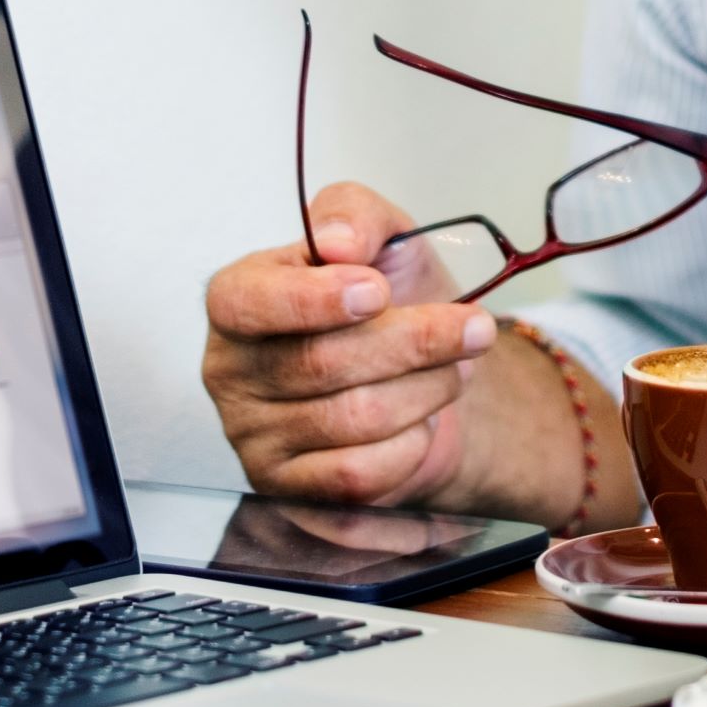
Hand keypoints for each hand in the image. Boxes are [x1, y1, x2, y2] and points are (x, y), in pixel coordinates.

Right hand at [199, 182, 506, 508]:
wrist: (419, 373)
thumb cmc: (386, 300)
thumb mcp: (380, 237)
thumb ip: (355, 215)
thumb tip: (340, 241)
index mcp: (236, 300)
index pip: (245, 303)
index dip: (311, 300)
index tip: (379, 290)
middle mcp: (231, 372)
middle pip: (320, 363)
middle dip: (414, 343)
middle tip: (474, 328)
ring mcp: (254, 438)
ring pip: (352, 420)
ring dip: (427, 391)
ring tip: (455, 370)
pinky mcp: (290, 491)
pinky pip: (358, 476)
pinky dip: (411, 445)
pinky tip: (423, 421)